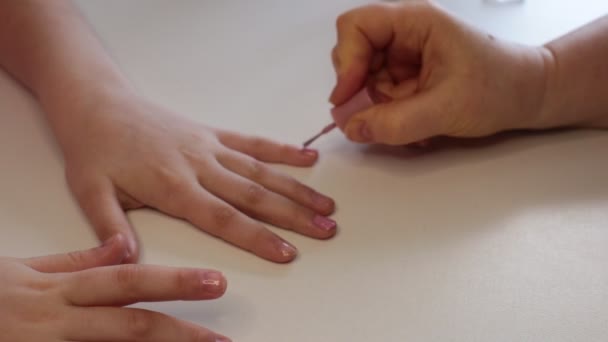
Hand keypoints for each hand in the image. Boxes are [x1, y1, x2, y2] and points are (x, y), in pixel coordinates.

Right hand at [0, 235, 230, 341]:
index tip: (216, 282)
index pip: (126, 281)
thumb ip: (77, 261)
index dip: (173, 282)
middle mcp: (54, 323)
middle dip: (181, 334)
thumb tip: (125, 246)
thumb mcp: (23, 270)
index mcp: (57, 290)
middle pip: (129, 327)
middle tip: (224, 340)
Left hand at [55, 90, 336, 262]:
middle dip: (293, 216)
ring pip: (261, 171)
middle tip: (325, 231)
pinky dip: (282, 150)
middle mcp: (200, 165)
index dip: (258, 236)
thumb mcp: (89, 192)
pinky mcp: (212, 133)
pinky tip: (308, 158)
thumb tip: (124, 259)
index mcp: (173, 185)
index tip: (287, 252)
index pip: (223, 218)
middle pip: (254, 195)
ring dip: (297, 189)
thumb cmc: (94, 150)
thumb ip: (109, 227)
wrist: (98, 105)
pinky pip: (252, 142)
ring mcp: (210, 147)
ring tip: (326, 206)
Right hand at [329, 1, 551, 144]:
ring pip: (363, 80)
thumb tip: (351, 129)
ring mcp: (403, 57)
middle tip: (371, 117)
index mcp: (414, 22)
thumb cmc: (499, 88)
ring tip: (404, 125)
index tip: (347, 97)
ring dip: (373, 107)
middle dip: (356, 89)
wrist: (528, 95)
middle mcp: (403, 34)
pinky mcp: (406, 77)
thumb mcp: (446, 109)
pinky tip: (412, 126)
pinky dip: (386, 115)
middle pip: (352, 53)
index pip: (356, 26)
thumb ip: (396, 123)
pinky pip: (378, 95)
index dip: (345, 60)